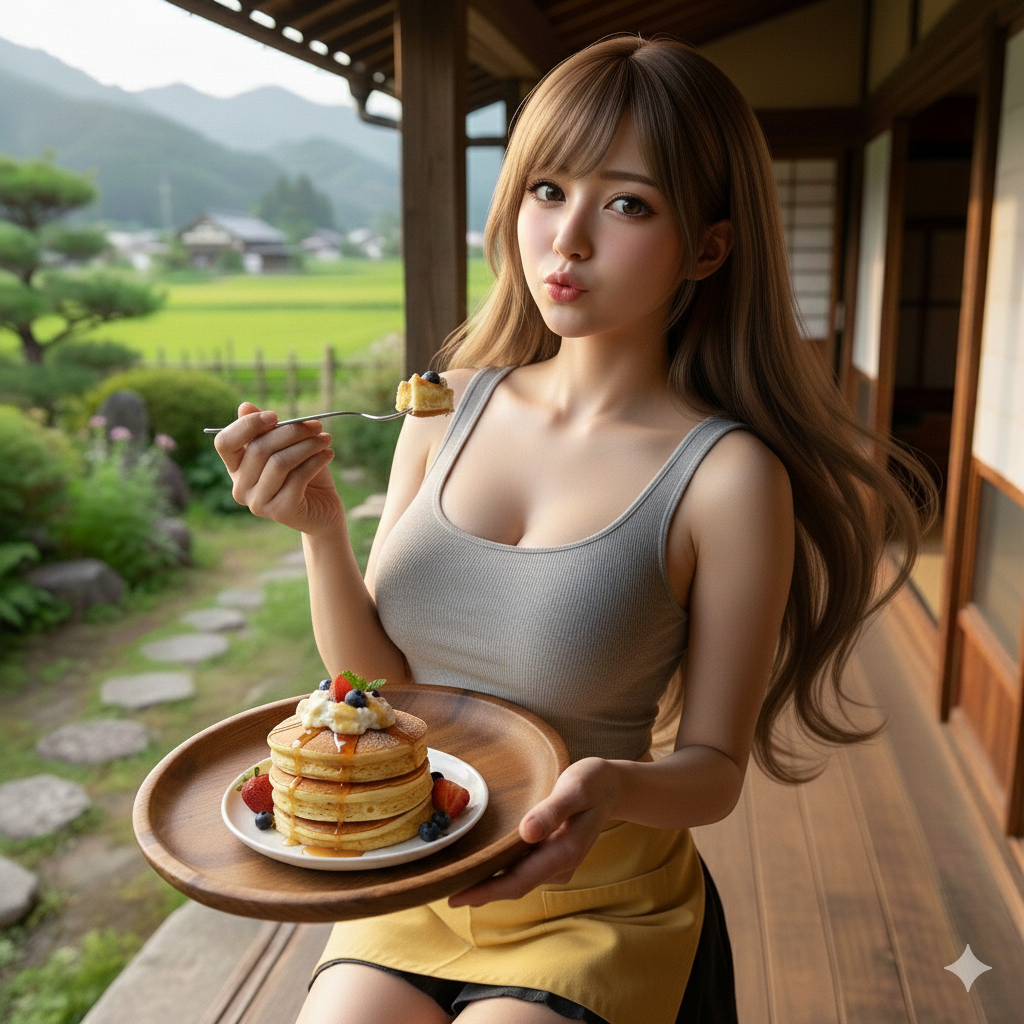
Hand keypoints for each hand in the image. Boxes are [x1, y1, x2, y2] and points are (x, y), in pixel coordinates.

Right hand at [213, 401, 344, 534]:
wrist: (324, 511)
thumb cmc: (304, 475)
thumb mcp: (287, 449)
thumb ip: (267, 430)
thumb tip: (244, 406)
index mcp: (236, 468)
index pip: (225, 442)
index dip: (247, 425)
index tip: (275, 415)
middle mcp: (240, 488)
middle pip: (259, 449)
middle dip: (291, 431)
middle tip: (317, 425)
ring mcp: (257, 503)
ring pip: (279, 462)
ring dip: (307, 445)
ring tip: (326, 439)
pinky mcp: (280, 512)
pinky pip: (297, 478)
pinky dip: (316, 461)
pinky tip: (328, 454)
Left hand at [447, 757, 622, 906]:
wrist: (615, 786)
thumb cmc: (594, 783)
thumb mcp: (575, 789)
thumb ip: (552, 811)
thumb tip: (526, 833)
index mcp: (564, 852)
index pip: (518, 881)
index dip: (485, 892)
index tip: (455, 897)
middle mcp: (560, 865)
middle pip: (514, 885)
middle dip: (480, 892)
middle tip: (443, 890)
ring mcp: (558, 863)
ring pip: (519, 879)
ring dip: (490, 882)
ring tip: (457, 878)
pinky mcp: (554, 856)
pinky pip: (524, 869)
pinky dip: (503, 871)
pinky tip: (485, 863)